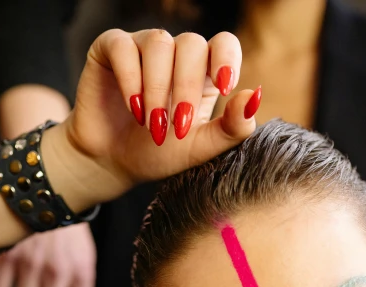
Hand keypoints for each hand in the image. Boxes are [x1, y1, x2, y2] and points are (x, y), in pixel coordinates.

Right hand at [44, 29, 260, 212]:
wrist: (113, 164)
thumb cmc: (158, 154)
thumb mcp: (199, 148)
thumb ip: (231, 128)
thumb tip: (254, 97)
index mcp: (203, 73)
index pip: (224, 44)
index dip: (226, 57)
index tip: (225, 87)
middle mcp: (175, 54)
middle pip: (191, 44)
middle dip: (185, 88)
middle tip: (176, 127)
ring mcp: (143, 47)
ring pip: (159, 43)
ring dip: (157, 88)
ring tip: (151, 124)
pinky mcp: (110, 49)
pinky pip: (123, 47)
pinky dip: (130, 79)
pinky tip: (133, 108)